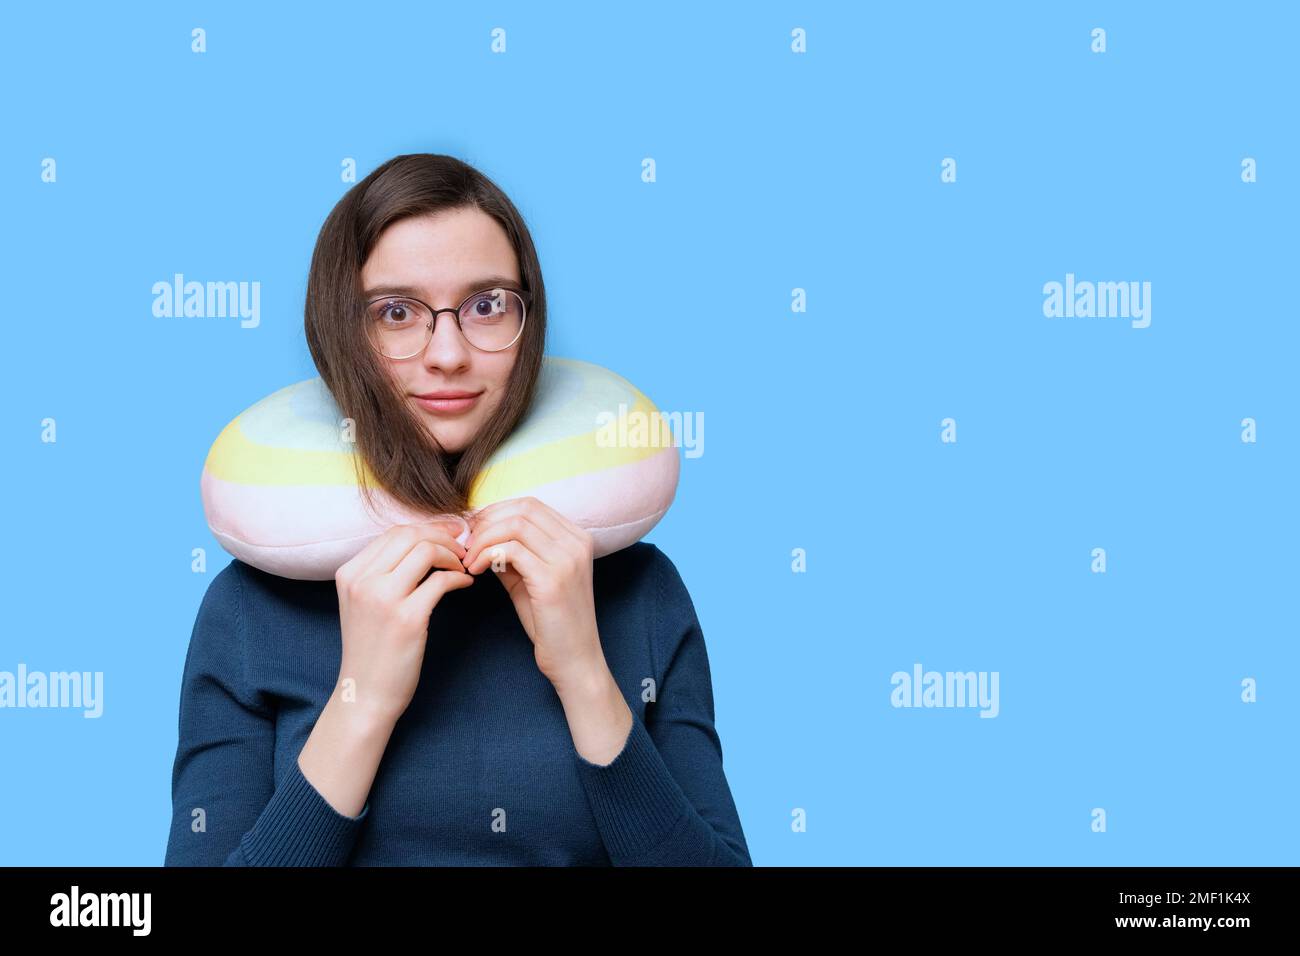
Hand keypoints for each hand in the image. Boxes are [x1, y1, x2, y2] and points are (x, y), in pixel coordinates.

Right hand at [334, 520, 473, 725]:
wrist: (365, 694)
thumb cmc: (372, 648)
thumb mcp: (364, 602)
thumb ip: (383, 572)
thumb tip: (423, 541)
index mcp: (349, 573)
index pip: (393, 532)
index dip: (427, 528)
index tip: (449, 534)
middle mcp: (362, 581)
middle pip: (411, 535)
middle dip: (443, 536)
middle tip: (463, 546)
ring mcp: (382, 599)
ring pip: (426, 551)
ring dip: (452, 555)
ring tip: (463, 567)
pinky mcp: (407, 618)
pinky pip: (440, 581)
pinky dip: (458, 578)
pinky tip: (464, 585)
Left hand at [462, 497, 602, 689]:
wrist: (574, 660)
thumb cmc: (551, 622)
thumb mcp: (530, 578)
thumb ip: (512, 552)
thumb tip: (479, 533)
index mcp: (576, 538)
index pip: (530, 505)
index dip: (495, 513)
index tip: (473, 533)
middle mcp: (576, 543)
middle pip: (522, 508)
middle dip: (486, 523)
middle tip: (465, 545)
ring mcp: (568, 559)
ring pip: (515, 524)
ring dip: (483, 539)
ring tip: (469, 560)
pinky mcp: (553, 579)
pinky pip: (511, 549)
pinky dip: (486, 554)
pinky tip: (476, 571)